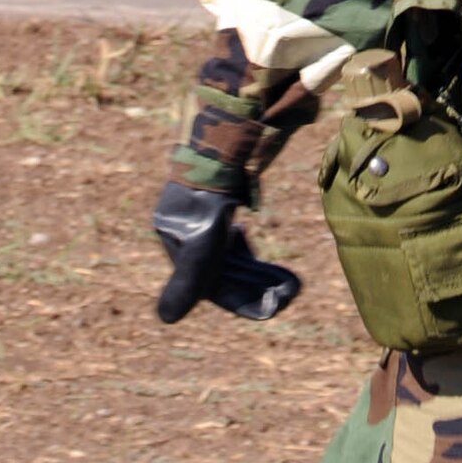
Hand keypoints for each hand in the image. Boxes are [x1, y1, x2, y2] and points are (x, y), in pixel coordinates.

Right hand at [152, 180, 300, 325]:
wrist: (220, 143)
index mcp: (179, 248)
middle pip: (226, 275)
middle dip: (259, 286)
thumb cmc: (209, 197)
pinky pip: (231, 239)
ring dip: (260, 272)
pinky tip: (263, 253)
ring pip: (232, 259)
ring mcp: (200, 221)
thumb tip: (166, 318)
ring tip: (294, 281)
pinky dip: (247, 251)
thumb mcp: (200, 245)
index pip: (211, 288)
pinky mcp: (215, 206)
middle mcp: (186, 237)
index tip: (277, 306)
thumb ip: (187, 282)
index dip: (244, 301)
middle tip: (295, 289)